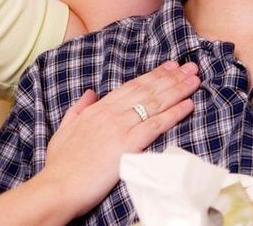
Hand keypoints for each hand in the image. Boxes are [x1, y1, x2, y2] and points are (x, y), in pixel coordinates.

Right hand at [36, 60, 199, 217]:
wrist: (58, 187)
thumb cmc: (60, 165)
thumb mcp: (64, 130)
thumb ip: (78, 109)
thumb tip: (90, 93)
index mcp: (96, 109)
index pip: (131, 87)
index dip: (153, 75)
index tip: (169, 67)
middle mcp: (110, 114)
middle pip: (147, 91)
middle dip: (171, 77)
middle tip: (190, 67)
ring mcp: (119, 128)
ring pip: (154, 103)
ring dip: (177, 90)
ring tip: (194, 79)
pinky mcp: (127, 145)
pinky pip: (155, 125)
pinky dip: (174, 113)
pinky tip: (188, 104)